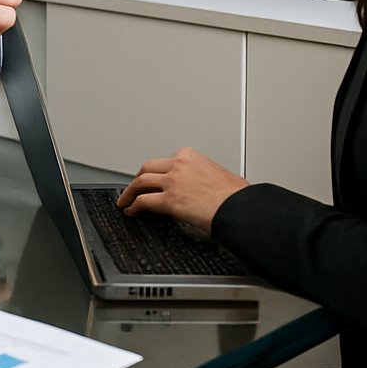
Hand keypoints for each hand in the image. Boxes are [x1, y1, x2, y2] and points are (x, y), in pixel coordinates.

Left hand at [115, 146, 249, 236]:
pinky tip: (131, 211)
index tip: (156, 179)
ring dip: (130, 192)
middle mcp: (179, 165)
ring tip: (125, 200)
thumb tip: (207, 188)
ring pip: (141, 182)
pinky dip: (133, 206)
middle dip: (139, 178)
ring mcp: (172, 181)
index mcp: (192, 156)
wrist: (241, 209)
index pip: (168, 161)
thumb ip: (206, 177)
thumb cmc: (238, 197)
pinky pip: (143, 201)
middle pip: (148, 167)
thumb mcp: (221, 177)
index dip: (159, 171)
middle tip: (134, 187)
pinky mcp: (169, 200)